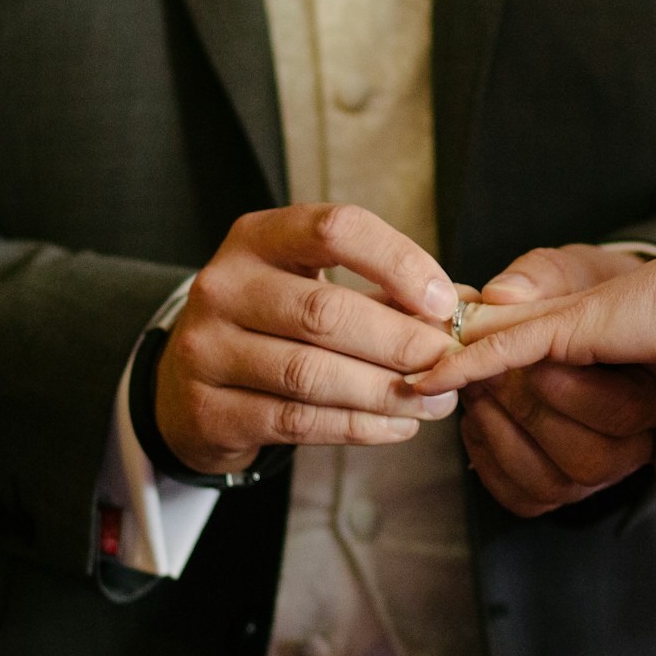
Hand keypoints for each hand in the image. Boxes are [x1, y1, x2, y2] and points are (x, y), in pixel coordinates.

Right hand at [156, 204, 459, 475]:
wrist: (188, 384)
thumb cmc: (272, 325)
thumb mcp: (314, 285)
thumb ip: (383, 292)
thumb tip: (467, 308)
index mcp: (257, 237)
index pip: (335, 229)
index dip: (398, 261)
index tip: (444, 301)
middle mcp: (223, 286)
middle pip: (324, 311)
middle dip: (399, 340)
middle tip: (449, 362)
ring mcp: (206, 349)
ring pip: (310, 373)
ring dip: (385, 392)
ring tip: (434, 402)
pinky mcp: (207, 410)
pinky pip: (296, 421)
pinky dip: (357, 426)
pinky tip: (397, 426)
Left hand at [419, 219, 655, 496]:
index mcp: (601, 356)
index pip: (527, 377)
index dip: (489, 399)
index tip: (465, 417)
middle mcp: (577, 337)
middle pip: (502, 383)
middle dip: (475, 405)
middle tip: (431, 397)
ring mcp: (571, 330)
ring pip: (499, 374)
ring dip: (476, 398)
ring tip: (437, 397)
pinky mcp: (572, 328)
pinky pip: (505, 351)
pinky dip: (465, 366)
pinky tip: (428, 381)